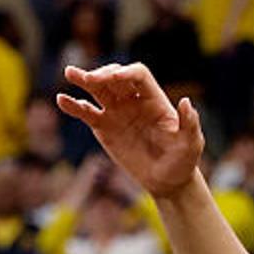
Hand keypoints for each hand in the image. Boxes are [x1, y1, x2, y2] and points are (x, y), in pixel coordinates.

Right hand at [59, 65, 206, 198]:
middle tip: (90, 79)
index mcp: (154, 99)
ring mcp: (117, 112)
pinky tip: (62, 99)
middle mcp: (134, 101)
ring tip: (70, 72)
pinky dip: (74, 105)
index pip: (138, 75)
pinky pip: (87, 112)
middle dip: (103, 74)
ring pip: (98, 89)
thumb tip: (187, 102)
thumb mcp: (191, 144)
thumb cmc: (183, 161)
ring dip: (84, 79)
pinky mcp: (104, 127)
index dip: (125, 73)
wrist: (167, 181)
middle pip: (115, 77)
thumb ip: (190, 124)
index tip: (114, 79)